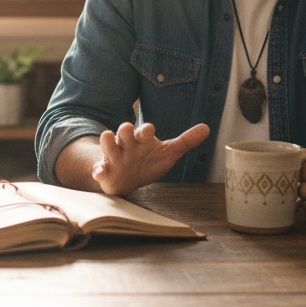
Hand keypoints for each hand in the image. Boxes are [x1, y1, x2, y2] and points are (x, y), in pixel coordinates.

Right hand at [92, 121, 209, 195]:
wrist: (127, 179)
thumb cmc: (148, 162)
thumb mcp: (168, 153)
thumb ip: (185, 141)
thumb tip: (207, 128)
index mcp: (141, 140)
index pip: (143, 131)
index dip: (146, 130)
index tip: (150, 130)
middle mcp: (127, 145)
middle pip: (123, 132)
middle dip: (125, 130)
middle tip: (126, 129)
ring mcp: (115, 157)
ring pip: (108, 145)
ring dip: (108, 142)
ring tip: (109, 139)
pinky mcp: (105, 171)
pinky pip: (99, 169)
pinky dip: (98, 170)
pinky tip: (99, 173)